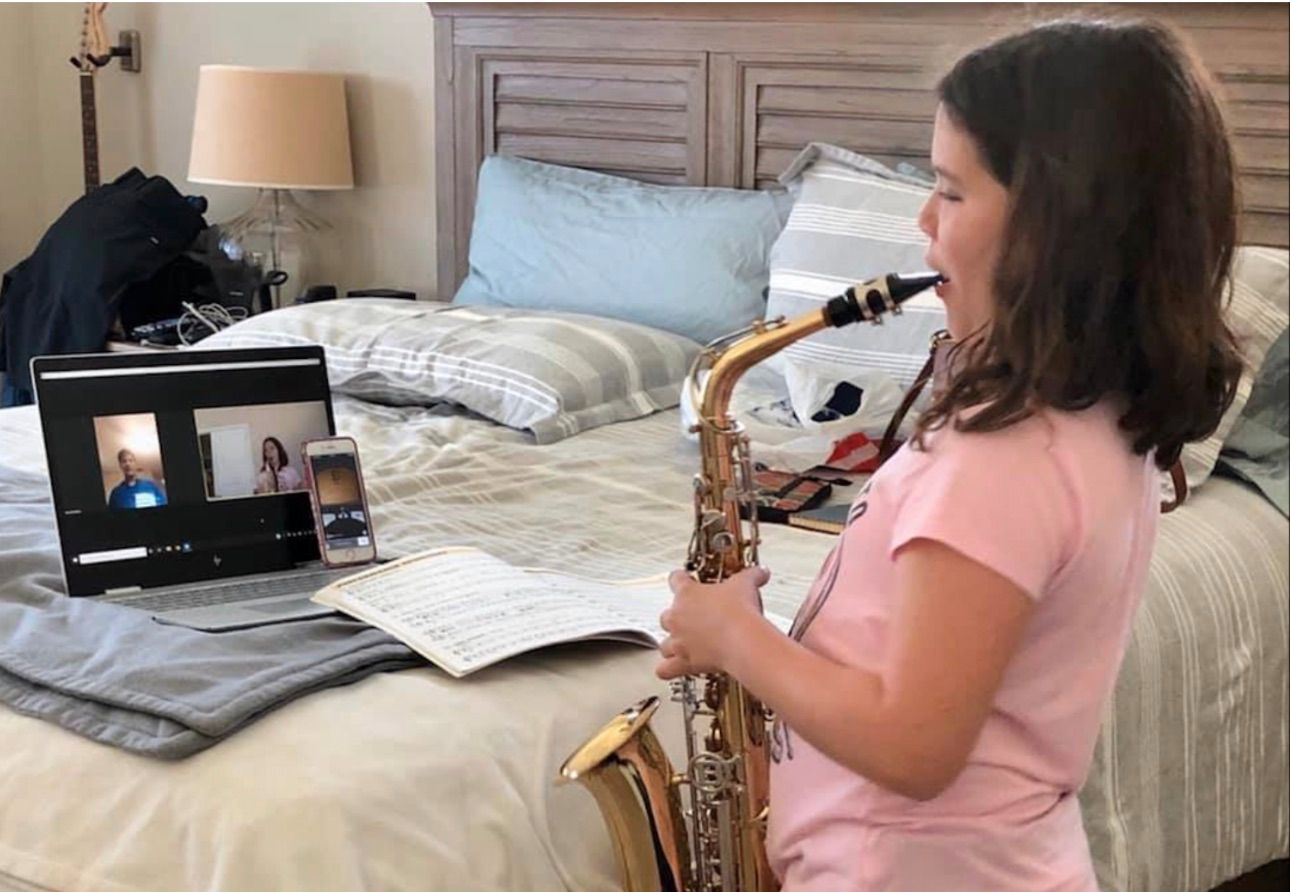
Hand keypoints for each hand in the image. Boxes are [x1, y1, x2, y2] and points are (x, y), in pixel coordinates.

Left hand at [656, 565, 770, 679]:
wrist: (741, 641)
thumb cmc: (738, 613)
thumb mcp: (746, 584)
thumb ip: (752, 576)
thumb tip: (760, 572)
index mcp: (688, 594)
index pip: (676, 579)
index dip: (681, 579)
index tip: (685, 579)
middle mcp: (677, 617)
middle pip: (667, 615)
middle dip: (678, 618)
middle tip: (694, 619)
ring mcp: (678, 641)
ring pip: (665, 644)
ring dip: (673, 644)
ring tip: (684, 645)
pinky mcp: (683, 662)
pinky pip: (665, 669)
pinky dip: (667, 670)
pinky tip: (671, 669)